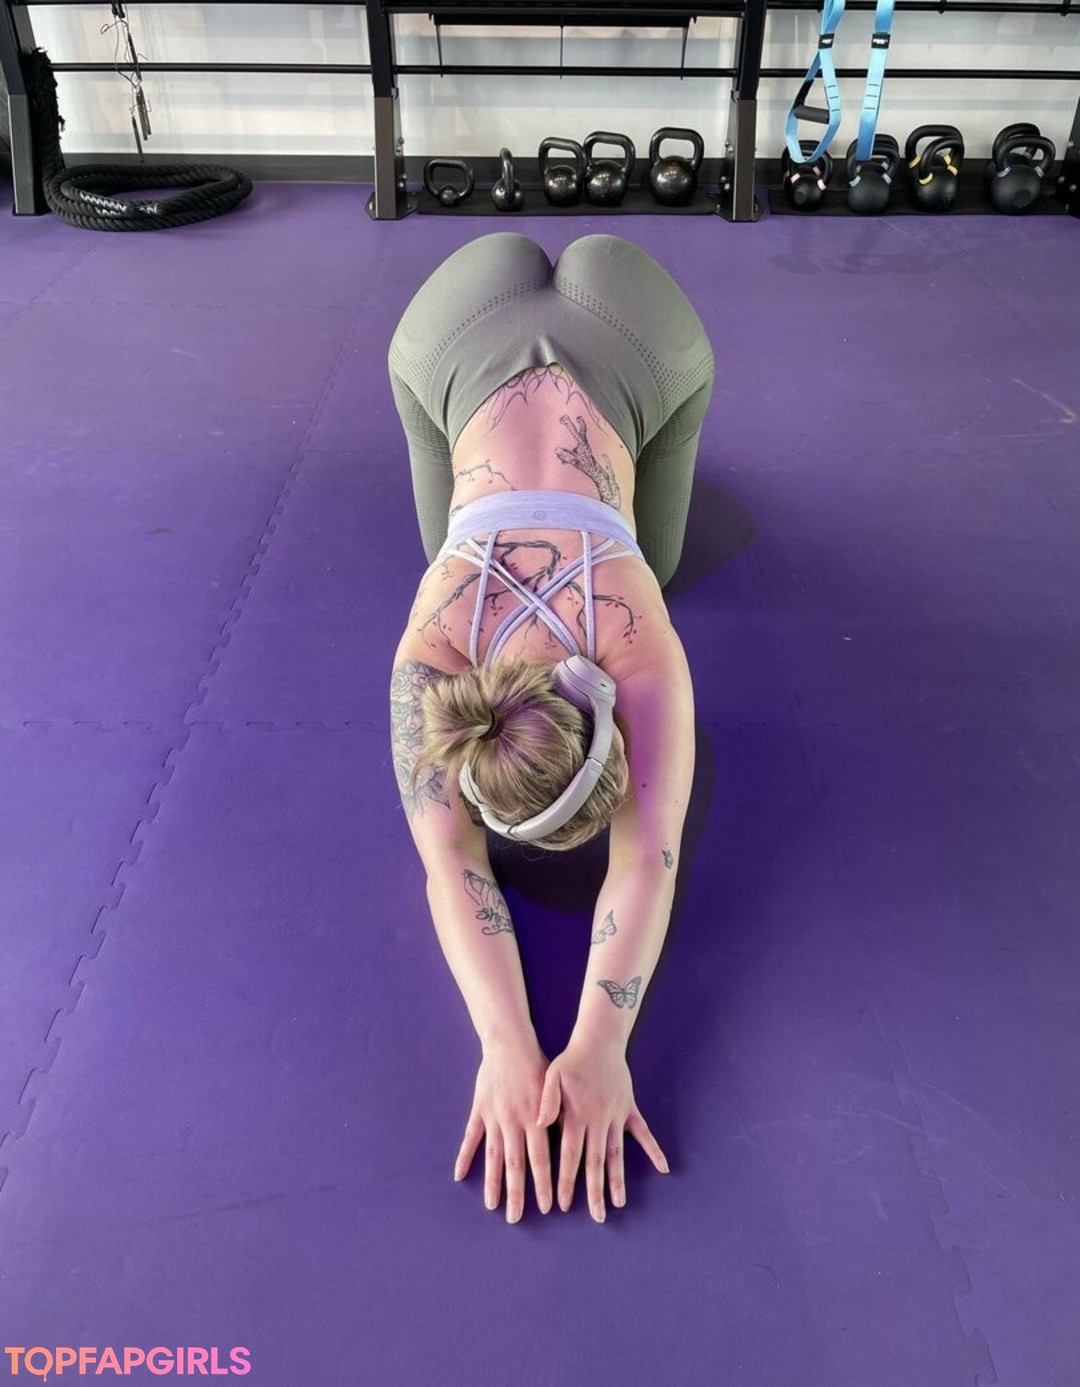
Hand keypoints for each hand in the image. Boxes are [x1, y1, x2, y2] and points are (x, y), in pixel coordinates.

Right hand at [453, 1033, 553, 1222]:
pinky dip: (464, 1156)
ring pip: (493, 1157)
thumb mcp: (555, 1087)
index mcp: (535, 1118)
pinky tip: (459, 1175)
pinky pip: (471, 1137)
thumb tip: (566, 1139)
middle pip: (515, 1165)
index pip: (540, 1159)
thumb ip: (557, 1114)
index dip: (543, 1184)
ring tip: (492, 1206)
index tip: (547, 1207)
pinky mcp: (479, 1110)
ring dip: (492, 1183)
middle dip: (517, 1193)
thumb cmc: (537, 1064)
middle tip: (516, 1218)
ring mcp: (494, 1118)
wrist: (509, 1042)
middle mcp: (514, 1122)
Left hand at [536, 1038, 669, 1221]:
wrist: (600, 1041)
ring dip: (618, 1180)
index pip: (570, 1155)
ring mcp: (616, 1116)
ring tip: (619, 1203)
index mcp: (576, 1116)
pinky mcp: (629, 1109)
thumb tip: (539, 1123)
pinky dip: (653, 1149)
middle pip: (596, 1162)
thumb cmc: (572, 1060)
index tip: (564, 1205)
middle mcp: (598, 1121)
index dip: (567, 1180)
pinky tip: (664, 1168)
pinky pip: (643, 1133)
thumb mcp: (552, 1076)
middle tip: (597, 1216)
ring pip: (617, 1154)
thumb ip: (546, 1101)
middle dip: (595, 1191)